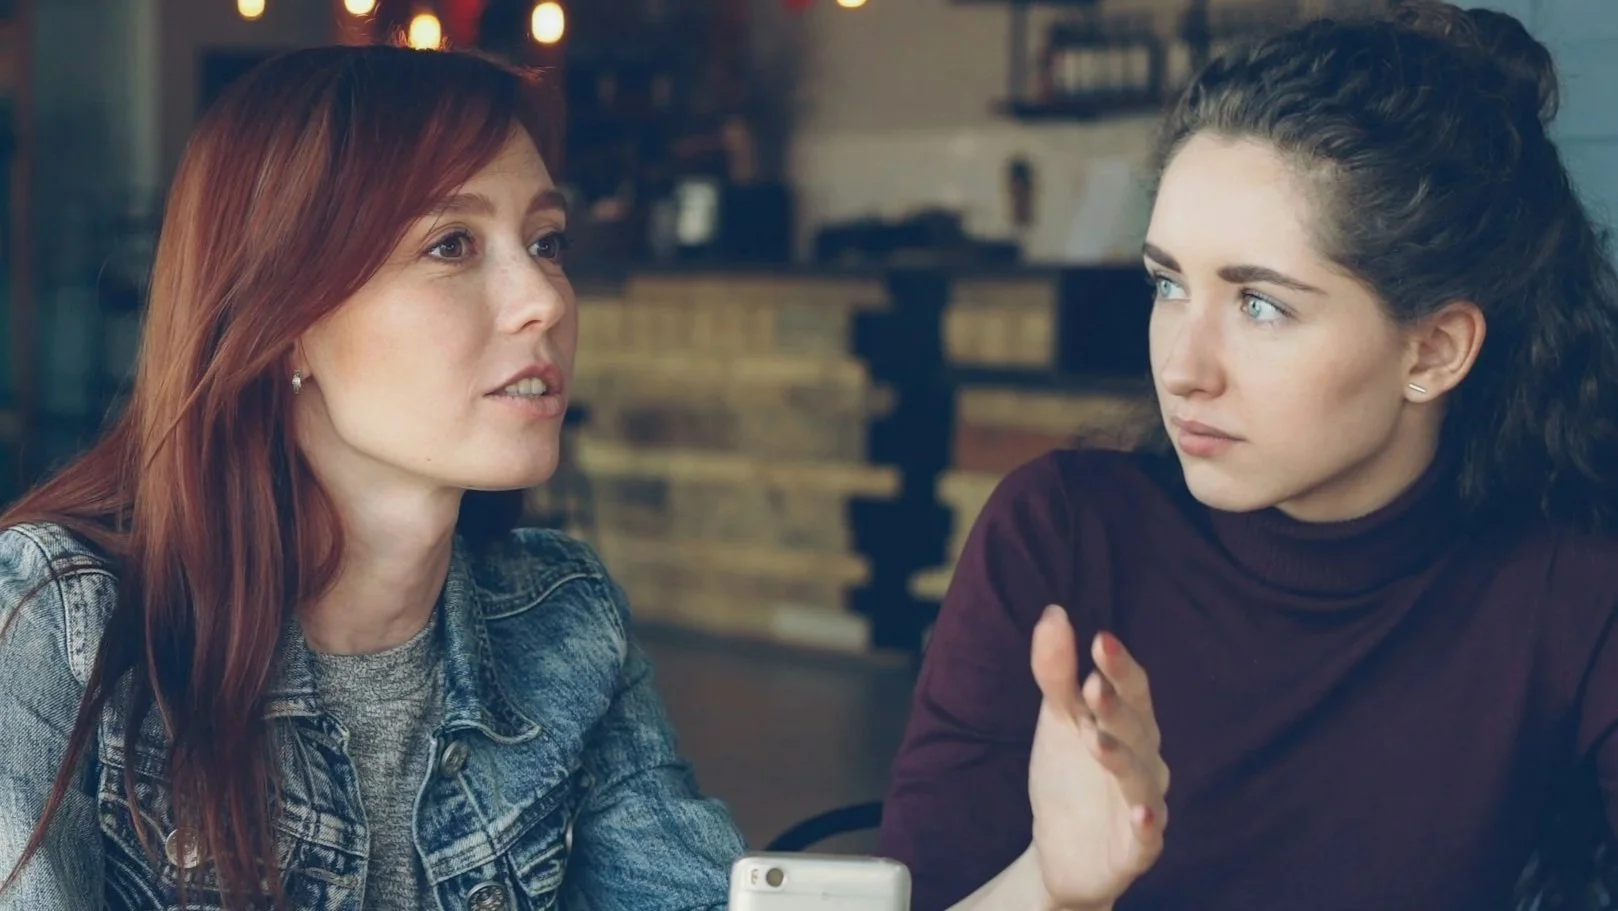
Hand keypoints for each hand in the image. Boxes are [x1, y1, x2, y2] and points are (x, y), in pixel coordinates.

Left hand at [1027, 605, 1168, 909]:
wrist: (1062, 848)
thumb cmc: (1069, 771)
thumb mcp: (1058, 719)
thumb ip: (1057, 671)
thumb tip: (1053, 611)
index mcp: (1129, 723)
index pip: (1132, 688)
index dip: (1119, 666)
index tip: (1099, 640)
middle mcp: (1145, 759)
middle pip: (1138, 728)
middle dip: (1116, 707)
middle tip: (1092, 685)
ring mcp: (1144, 803)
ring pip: (1140, 778)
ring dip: (1121, 758)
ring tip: (1096, 740)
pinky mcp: (1137, 848)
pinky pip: (1148, 836)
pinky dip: (1147, 825)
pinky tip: (1142, 814)